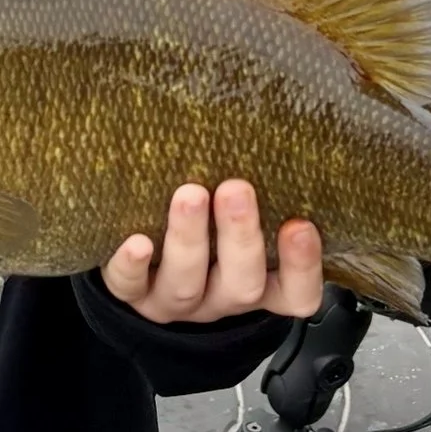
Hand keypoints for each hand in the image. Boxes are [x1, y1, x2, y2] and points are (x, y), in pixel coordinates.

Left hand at [101, 180, 322, 323]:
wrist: (138, 268)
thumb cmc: (204, 228)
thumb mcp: (236, 220)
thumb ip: (258, 193)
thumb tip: (267, 130)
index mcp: (257, 284)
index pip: (295, 293)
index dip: (301, 267)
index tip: (300, 225)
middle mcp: (219, 297)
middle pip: (241, 285)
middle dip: (240, 237)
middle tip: (237, 189)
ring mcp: (173, 301)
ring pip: (186, 285)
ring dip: (189, 240)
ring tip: (190, 196)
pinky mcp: (129, 295)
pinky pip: (129, 289)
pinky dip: (132, 267)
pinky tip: (137, 242)